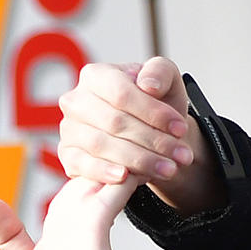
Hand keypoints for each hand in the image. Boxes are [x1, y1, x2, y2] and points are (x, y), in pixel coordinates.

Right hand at [56, 59, 223, 214]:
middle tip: (182, 156)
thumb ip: (160, 72)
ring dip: (140, 160)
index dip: (153, 113)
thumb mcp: (166, 81)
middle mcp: (76, 100)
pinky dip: (106, 173)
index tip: (181, 129)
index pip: (122, 94)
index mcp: (96, 75)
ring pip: (103, 146)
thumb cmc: (154, 101)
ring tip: (169, 169)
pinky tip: (127, 178)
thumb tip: (147, 84)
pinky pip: (84, 166)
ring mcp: (69, 128)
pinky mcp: (68, 155)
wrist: (147, 130)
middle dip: (154, 141)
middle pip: (115, 122)